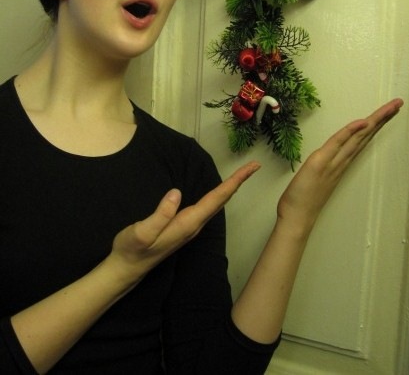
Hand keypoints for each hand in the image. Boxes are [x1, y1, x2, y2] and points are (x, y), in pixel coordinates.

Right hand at [108, 160, 260, 284]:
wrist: (126, 269)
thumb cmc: (132, 250)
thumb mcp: (142, 233)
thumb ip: (160, 215)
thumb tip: (176, 192)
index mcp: (187, 223)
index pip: (216, 199)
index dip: (234, 182)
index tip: (250, 169)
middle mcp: (193, 225)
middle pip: (222, 200)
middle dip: (239, 182)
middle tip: (254, 165)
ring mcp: (189, 226)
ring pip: (216, 204)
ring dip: (230, 188)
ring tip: (242, 174)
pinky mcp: (183, 226)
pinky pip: (207, 206)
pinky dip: (218, 195)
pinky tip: (220, 191)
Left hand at [276, 98, 403, 235]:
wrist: (297, 218)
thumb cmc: (304, 199)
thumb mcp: (316, 177)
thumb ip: (326, 166)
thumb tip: (333, 155)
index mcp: (341, 161)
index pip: (361, 138)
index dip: (374, 124)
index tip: (388, 112)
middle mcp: (342, 160)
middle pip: (365, 135)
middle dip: (382, 118)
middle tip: (398, 103)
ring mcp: (334, 161)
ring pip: (357, 137)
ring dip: (374, 120)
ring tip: (391, 107)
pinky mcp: (320, 162)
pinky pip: (338, 143)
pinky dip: (351, 132)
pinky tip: (363, 122)